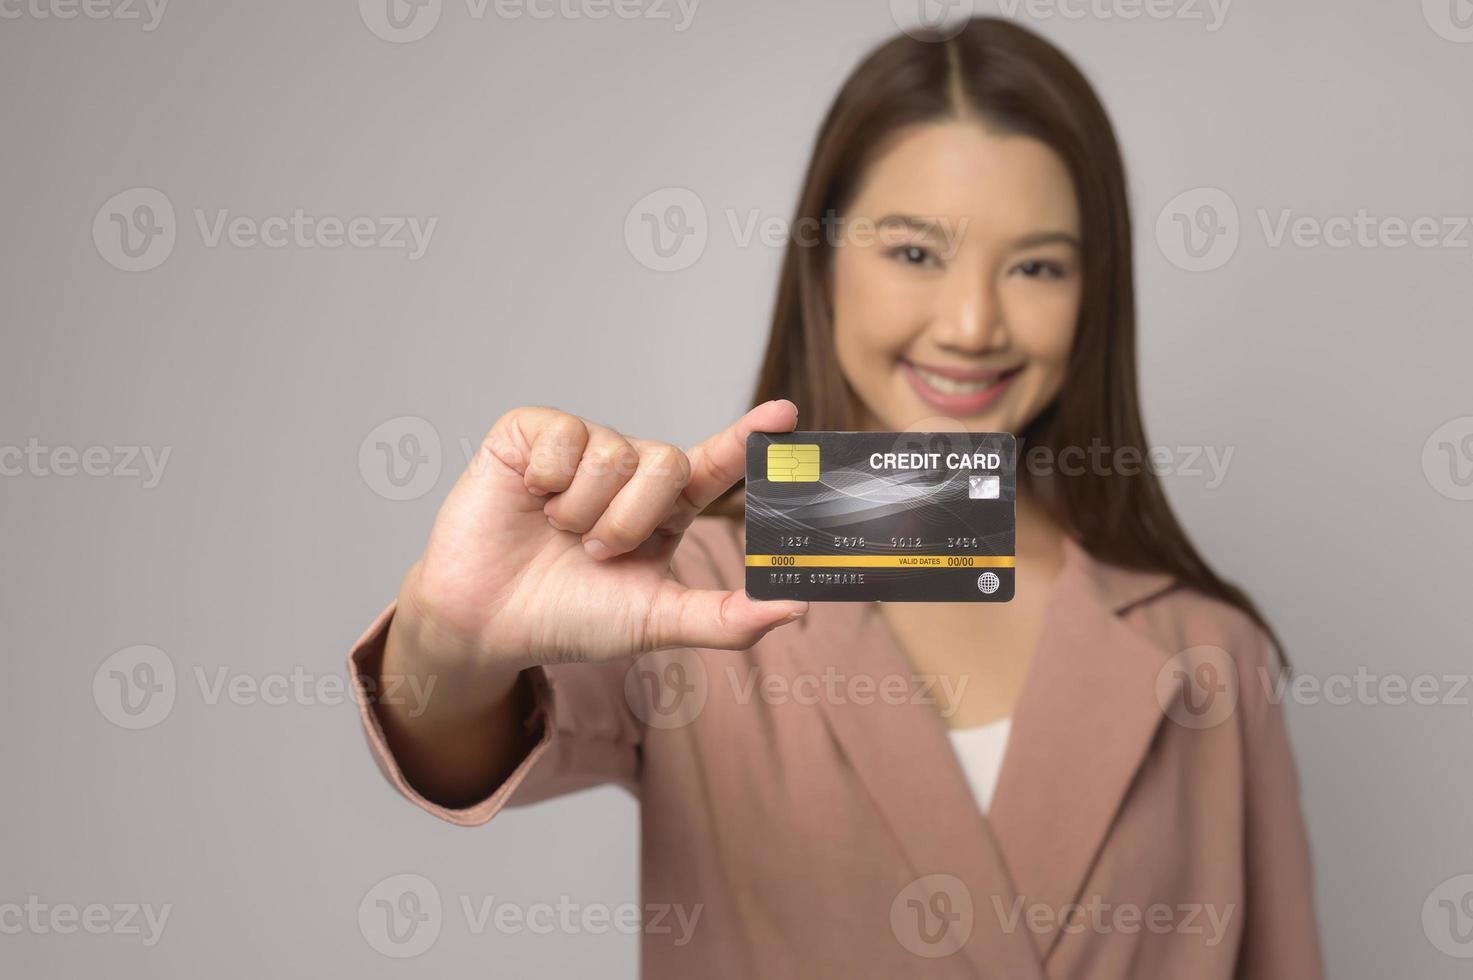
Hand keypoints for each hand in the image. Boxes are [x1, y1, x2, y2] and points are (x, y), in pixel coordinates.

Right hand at [394, 400, 808, 678]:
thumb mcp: (654, 621)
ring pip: (613, 454)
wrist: (486, 622)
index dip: (749, 438)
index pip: (717, 463)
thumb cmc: (570, 619)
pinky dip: (548, 479)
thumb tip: (796, 608)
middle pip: (666, 462)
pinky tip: (529, 498)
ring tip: (557, 531)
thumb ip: (724, 618)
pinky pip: (564, 436)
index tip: (786, 414)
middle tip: (593, 552)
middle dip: (630, 520)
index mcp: (665, 508)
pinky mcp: (532, 432)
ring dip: (584, 510)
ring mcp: (581, 447)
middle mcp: (628, 470)